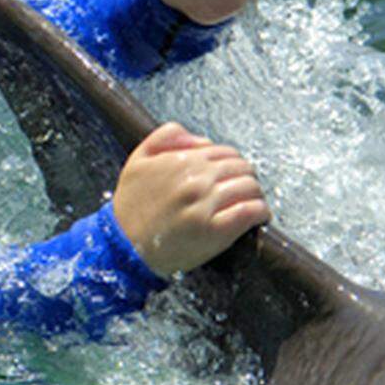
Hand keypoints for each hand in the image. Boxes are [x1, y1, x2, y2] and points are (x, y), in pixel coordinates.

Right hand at [112, 122, 269, 275]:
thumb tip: (201, 139)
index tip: (229, 175)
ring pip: (249, 187)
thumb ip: (165, 137)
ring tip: (252, 202)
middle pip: (241, 167)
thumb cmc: (131, 206)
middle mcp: (195, 180)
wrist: (124, 247)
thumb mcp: (137, 161)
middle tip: (241, 189)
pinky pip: (250, 212)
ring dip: (255, 193)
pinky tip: (259, 215)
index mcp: (180, 161)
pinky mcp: (215, 231)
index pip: (223, 151)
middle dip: (244, 175)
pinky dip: (260, 211)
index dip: (230, 162)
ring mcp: (206, 205)